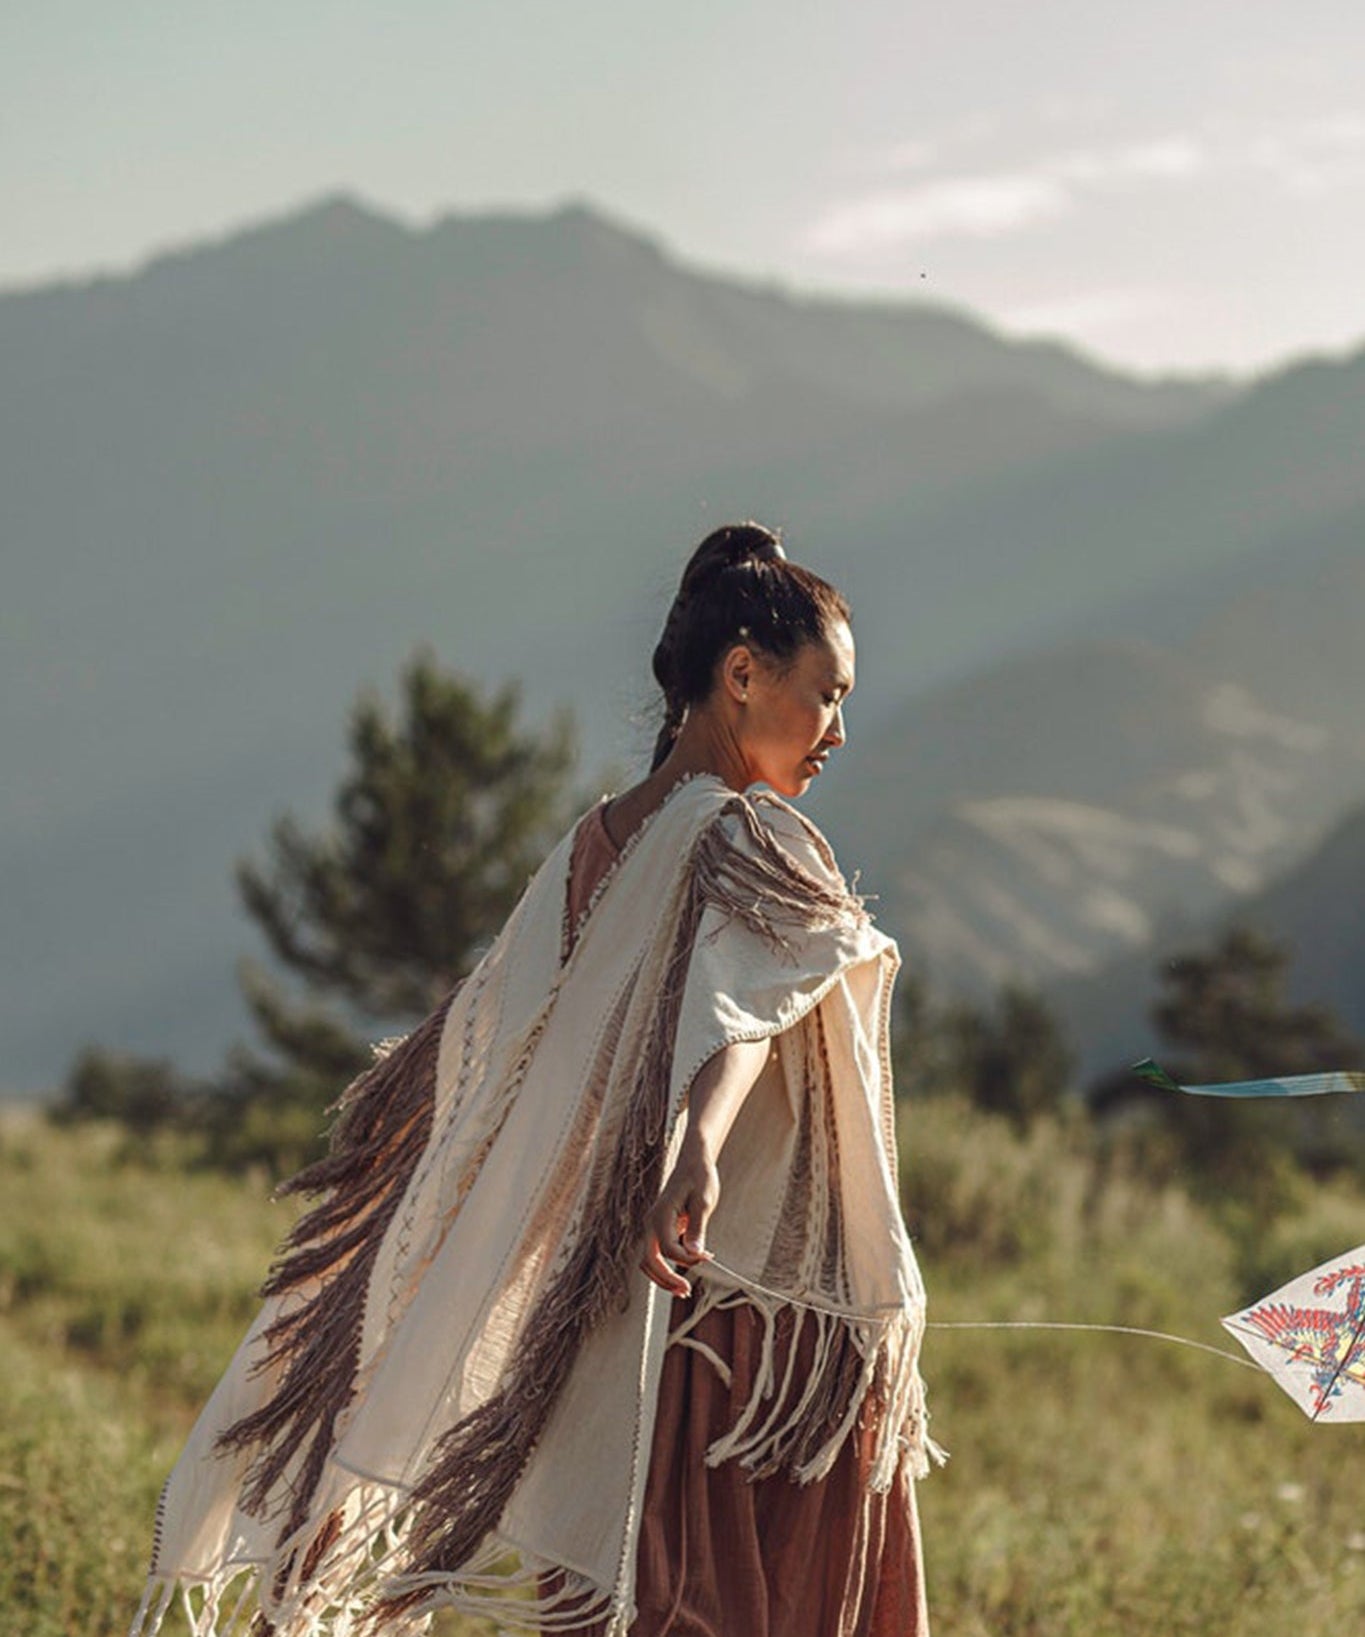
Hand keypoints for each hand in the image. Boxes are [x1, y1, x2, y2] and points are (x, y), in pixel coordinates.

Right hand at [638, 1140, 718, 1297]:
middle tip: (686, 1291)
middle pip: (648, 1261)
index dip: (687, 1259)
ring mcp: (653, 1226)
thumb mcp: (703, 1201)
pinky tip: (687, 1270)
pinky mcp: (660, 1229)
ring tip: (683, 1290)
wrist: (694, 1162)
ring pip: (648, 1261)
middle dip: (665, 1279)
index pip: (668, 1249)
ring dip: (663, 1277)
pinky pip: (657, 1254)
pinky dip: (667, 1267)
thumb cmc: (700, 1178)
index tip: (708, 1256)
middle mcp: (651, 1223)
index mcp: (660, 1215)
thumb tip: (695, 1254)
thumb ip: (697, 1228)